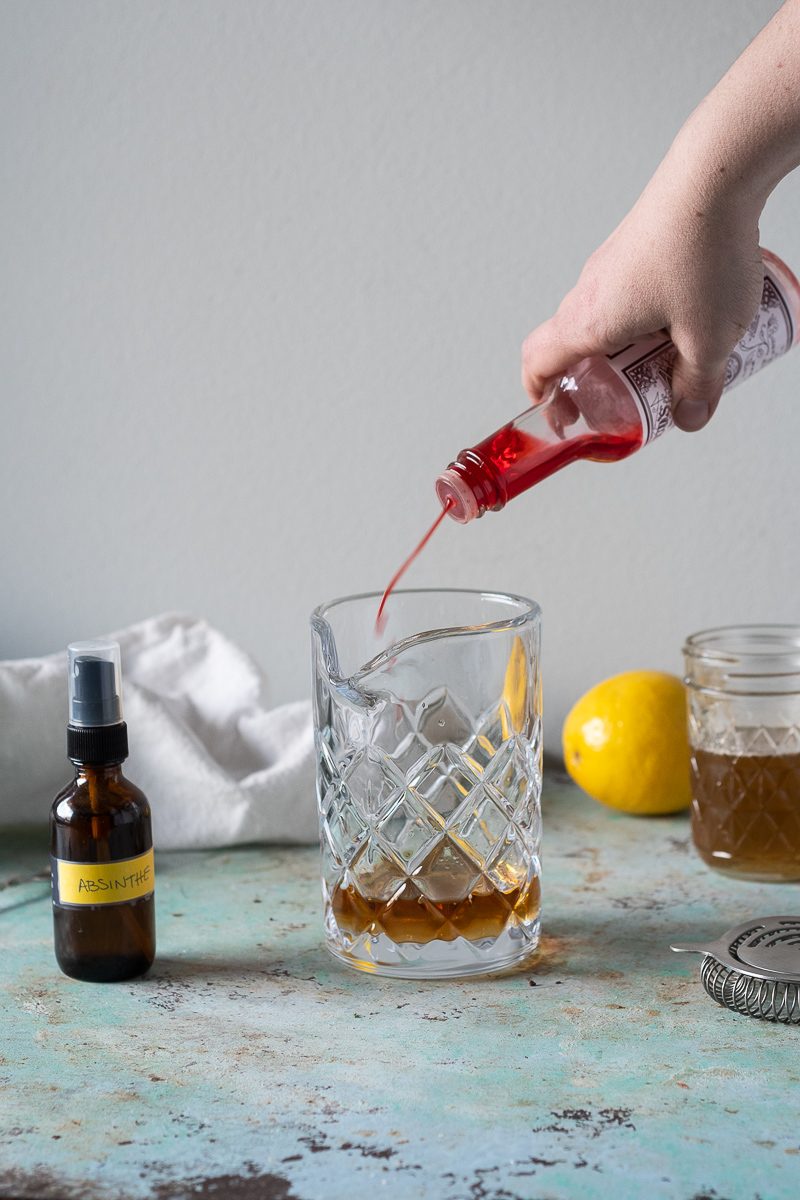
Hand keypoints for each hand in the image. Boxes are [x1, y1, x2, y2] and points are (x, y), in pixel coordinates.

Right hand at [521, 143, 765, 431]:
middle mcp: (589, 292)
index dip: (542, 398)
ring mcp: (609, 265)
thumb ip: (699, 384)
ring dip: (622, 349)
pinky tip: (686, 318)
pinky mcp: (634, 246)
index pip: (537, 364)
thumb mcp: (710, 338)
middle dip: (594, 382)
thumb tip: (691, 416)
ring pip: (601, 319)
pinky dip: (641, 318)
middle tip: (628, 400)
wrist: (718, 172)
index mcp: (589, 322)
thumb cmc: (702, 250)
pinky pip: (625, 294)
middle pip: (569, 347)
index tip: (564, 418)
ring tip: (666, 360)